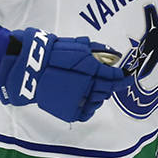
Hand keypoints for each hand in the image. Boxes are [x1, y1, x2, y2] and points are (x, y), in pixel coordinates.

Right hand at [0, 29, 126, 122]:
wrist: (30, 69)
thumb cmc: (54, 54)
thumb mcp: (78, 46)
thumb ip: (98, 50)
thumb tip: (116, 55)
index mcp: (91, 70)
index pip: (115, 78)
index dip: (123, 77)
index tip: (127, 76)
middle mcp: (88, 86)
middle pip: (108, 89)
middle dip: (111, 84)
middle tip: (108, 80)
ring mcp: (79, 100)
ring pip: (99, 100)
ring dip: (100, 94)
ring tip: (92, 87)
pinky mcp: (70, 111)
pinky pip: (88, 112)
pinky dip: (89, 106)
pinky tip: (85, 98)